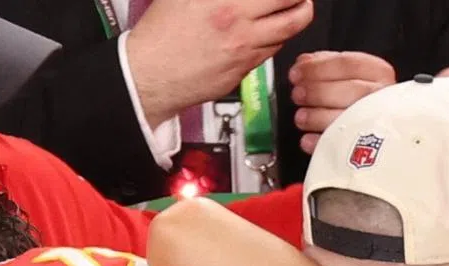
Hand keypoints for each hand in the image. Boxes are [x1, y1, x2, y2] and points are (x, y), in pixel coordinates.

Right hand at [128, 0, 313, 127]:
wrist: (150, 75)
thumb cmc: (161, 33)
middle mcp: (239, 20)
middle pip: (291, 6)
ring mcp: (245, 48)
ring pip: (287, 32)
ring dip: (297, 19)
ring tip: (298, 10)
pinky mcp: (244, 70)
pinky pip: (270, 52)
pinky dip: (276, 40)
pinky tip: (272, 33)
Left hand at [289, 52, 396, 153]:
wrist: (383, 130)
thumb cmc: (356, 95)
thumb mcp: (344, 72)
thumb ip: (324, 64)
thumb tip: (303, 63)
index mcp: (377, 71)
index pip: (347, 64)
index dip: (317, 68)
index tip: (296, 73)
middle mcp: (381, 95)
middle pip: (350, 90)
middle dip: (317, 92)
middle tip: (297, 94)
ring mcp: (378, 121)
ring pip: (348, 118)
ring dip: (317, 117)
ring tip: (300, 117)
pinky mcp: (370, 147)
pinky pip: (344, 145)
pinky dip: (322, 143)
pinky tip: (307, 139)